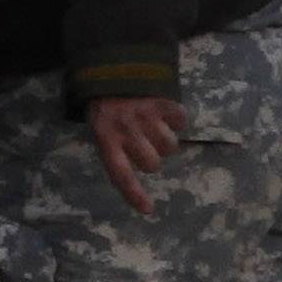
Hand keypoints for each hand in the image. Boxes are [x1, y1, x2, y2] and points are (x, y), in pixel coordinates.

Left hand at [87, 96, 187, 217]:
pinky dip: (177, 119)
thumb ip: (116, 153)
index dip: (133, 194)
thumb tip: (136, 186)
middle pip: (153, 164)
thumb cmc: (107, 110)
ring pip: (169, 145)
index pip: (120, 174)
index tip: (148, 209)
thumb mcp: (101, 132)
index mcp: (106, 140)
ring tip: (153, 127)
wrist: (110, 72)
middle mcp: (125, 130)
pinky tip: (164, 114)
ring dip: (165, 140)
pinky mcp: (159, 101)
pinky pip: (180, 120)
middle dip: (152, 158)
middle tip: (144, 143)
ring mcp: (143, 116)